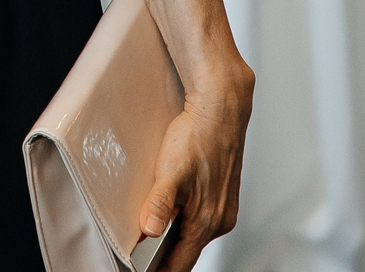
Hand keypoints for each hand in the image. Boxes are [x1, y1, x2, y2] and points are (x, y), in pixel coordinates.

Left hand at [139, 74, 251, 271]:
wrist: (221, 110)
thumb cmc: (199, 137)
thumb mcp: (172, 171)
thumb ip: (160, 204)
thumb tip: (150, 231)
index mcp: (208, 220)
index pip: (181, 263)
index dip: (160, 270)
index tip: (143, 270)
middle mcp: (220, 219)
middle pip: (188, 251)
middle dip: (165, 255)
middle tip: (141, 253)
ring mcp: (224, 207)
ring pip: (195, 234)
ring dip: (176, 236)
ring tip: (152, 231)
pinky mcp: (222, 194)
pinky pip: (201, 218)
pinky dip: (185, 219)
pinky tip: (173, 208)